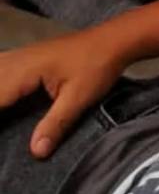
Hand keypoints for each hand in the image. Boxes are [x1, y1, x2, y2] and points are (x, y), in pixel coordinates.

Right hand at [0, 29, 129, 157]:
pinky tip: (1, 92)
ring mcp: (20, 56)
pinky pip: (0, 69)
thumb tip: (35, 152)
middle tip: (2, 126)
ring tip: (2, 116)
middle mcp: (16, 60)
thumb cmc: (97, 66)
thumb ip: (56, 124)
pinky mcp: (26, 58)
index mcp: (25, 70)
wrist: (113, 40)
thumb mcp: (79, 98)